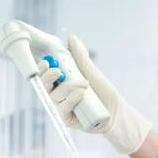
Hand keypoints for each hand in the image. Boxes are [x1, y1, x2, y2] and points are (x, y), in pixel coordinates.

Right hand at [37, 34, 152, 154]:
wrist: (115, 109)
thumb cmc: (102, 91)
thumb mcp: (90, 70)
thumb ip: (79, 56)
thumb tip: (71, 37)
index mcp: (60, 82)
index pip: (45, 74)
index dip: (42, 68)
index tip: (46, 61)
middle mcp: (57, 94)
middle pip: (44, 85)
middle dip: (48, 77)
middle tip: (57, 71)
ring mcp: (60, 107)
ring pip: (55, 96)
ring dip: (69, 87)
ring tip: (85, 85)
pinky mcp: (66, 119)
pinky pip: (62, 109)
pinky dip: (71, 100)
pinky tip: (80, 95)